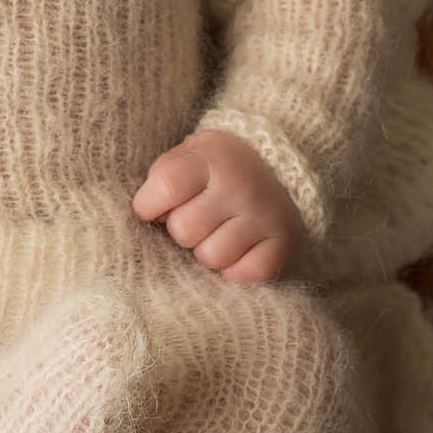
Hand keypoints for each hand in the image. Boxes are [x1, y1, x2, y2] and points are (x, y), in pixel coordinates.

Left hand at [130, 129, 302, 283]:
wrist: (274, 166)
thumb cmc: (214, 170)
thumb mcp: (185, 158)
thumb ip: (161, 181)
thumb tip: (147, 219)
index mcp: (211, 159)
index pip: (166, 187)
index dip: (149, 205)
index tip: (153, 207)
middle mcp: (241, 185)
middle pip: (184, 230)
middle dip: (183, 228)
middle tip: (198, 215)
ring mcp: (265, 214)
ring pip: (211, 257)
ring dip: (208, 250)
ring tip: (219, 230)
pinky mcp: (285, 241)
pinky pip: (243, 274)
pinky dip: (236, 268)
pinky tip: (240, 247)